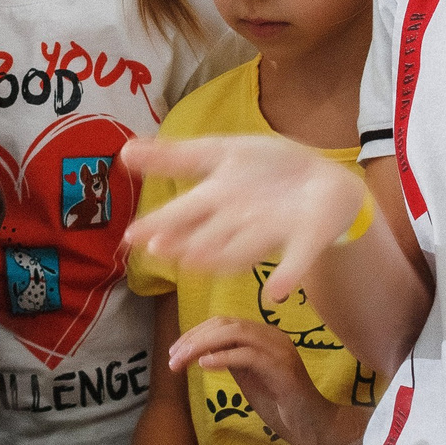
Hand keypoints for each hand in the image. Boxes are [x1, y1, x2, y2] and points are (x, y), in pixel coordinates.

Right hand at [122, 132, 363, 305]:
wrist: (322, 178)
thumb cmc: (266, 168)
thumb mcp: (219, 152)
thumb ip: (174, 156)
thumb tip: (123, 152)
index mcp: (217, 200)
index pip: (183, 214)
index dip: (160, 225)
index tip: (133, 237)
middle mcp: (238, 222)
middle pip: (207, 235)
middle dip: (185, 243)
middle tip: (159, 249)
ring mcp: (271, 232)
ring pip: (241, 248)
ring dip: (221, 256)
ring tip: (197, 260)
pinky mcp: (305, 240)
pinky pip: (297, 258)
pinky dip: (288, 275)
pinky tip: (278, 292)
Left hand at [166, 314, 351, 444]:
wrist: (314, 426)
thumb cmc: (281, 404)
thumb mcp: (249, 377)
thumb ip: (230, 359)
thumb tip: (202, 350)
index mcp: (264, 335)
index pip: (224, 322)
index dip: (195, 333)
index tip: (175, 351)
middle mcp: (273, 336)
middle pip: (226, 324)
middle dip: (194, 338)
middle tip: (172, 357)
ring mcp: (280, 349)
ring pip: (235, 334)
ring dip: (202, 345)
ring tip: (181, 361)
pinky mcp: (283, 368)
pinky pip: (247, 355)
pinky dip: (222, 357)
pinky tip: (204, 366)